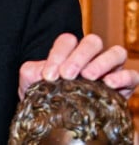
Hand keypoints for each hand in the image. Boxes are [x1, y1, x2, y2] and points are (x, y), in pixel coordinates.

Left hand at [18, 32, 138, 99]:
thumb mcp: (32, 83)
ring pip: (116, 52)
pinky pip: (131, 75)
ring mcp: (110, 69)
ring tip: (88, 77)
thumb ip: (32, 72)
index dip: (58, 54)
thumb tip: (41, 72)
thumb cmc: (45, 96)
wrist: (58, 121)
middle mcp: (91, 57)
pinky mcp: (124, 86)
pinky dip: (122, 77)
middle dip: (79, 56)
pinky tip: (109, 85)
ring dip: (102, 63)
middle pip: (92, 42)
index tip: (49, 76)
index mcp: (69, 51)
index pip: (67, 41)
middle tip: (68, 75)